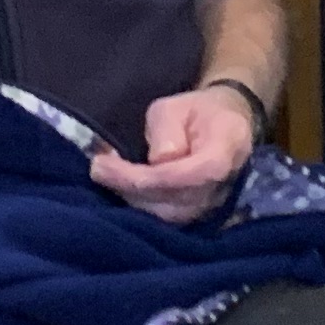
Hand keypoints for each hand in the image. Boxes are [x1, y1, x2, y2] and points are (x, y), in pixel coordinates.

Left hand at [92, 83, 255, 222]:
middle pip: (176, 201)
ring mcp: (213, 205)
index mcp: (226, 149)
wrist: (226, 126)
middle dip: (132, 188)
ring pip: (169, 216)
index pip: (191, 174)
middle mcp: (223, 184)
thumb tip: (159, 159)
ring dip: (132, 199)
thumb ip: (166, 128)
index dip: (150, 177)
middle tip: (98, 168)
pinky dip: (139, 206)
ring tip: (105, 175)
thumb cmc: (198, 111)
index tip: (109, 165)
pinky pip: (166, 219)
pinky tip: (118, 189)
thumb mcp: (176, 105)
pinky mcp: (198, 215)